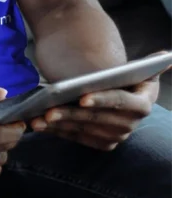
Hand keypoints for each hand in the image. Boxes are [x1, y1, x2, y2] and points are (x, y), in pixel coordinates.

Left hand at [30, 76, 159, 150]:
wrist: (110, 83)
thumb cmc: (118, 71)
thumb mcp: (133, 67)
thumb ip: (147, 63)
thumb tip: (166, 55)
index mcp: (144, 101)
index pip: (121, 101)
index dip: (102, 100)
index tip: (82, 98)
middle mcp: (132, 121)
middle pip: (97, 118)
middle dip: (71, 115)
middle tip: (48, 110)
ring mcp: (116, 134)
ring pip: (84, 129)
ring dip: (59, 125)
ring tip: (38, 118)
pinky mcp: (101, 142)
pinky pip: (77, 137)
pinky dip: (57, 131)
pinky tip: (38, 124)